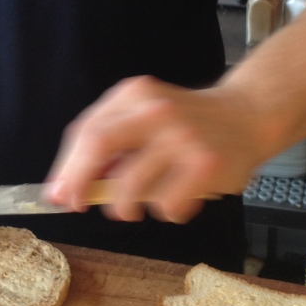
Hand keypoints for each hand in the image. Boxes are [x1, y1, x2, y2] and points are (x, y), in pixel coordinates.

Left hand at [44, 75, 273, 223]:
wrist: (247, 116)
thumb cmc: (186, 124)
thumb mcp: (146, 116)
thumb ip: (111, 142)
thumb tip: (67, 187)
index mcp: (135, 95)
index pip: (87, 131)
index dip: (68, 167)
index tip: (59, 193)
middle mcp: (157, 110)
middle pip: (99, 145)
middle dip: (81, 182)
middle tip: (79, 206)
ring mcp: (182, 137)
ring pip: (130, 187)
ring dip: (126, 207)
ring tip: (139, 205)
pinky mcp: (205, 165)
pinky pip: (167, 205)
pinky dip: (167, 211)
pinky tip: (181, 197)